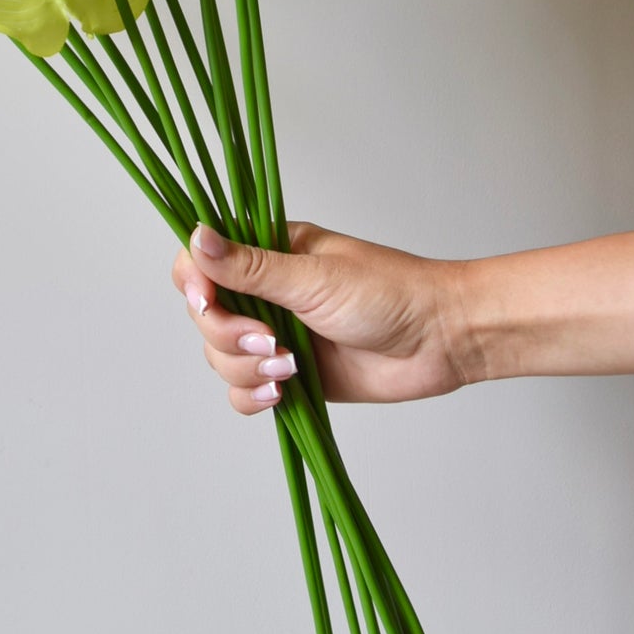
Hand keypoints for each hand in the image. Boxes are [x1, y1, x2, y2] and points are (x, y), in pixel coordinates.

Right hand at [172, 221, 471, 415]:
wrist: (440, 340)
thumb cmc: (391, 293)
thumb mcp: (314, 277)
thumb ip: (250, 267)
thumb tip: (197, 236)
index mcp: (269, 254)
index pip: (201, 263)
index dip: (194, 284)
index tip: (206, 301)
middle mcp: (266, 294)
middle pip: (205, 318)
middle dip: (229, 335)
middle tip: (274, 341)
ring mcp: (276, 336)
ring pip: (221, 358)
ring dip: (247, 369)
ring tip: (292, 367)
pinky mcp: (289, 376)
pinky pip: (243, 392)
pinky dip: (253, 397)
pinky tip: (282, 394)